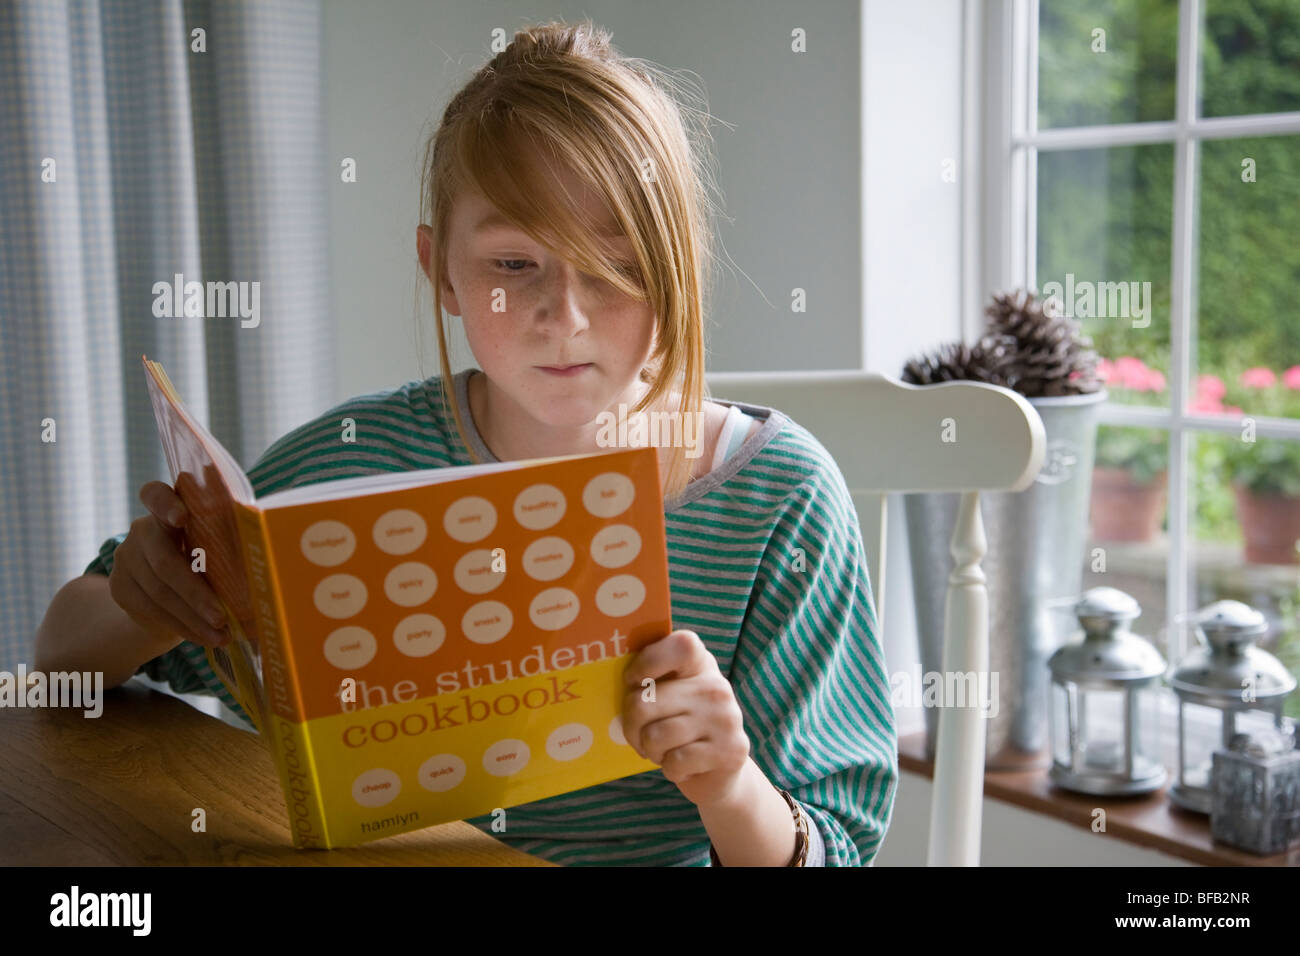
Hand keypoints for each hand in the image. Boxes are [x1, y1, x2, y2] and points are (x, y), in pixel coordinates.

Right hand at [108, 480, 230, 649]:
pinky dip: (183, 627)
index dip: (166, 503)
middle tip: (222, 617)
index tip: (182, 517)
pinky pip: (152, 611)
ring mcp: (125, 559)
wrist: (166, 592)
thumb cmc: (204, 559)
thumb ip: (226, 540)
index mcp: (167, 510)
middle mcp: (141, 531)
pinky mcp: (120, 588)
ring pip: (159, 593)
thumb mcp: (214, 545)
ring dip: (194, 619)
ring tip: (222, 636)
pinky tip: (205, 638)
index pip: (155, 495)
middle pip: (164, 561)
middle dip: (196, 593)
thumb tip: (264, 555)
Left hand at [621, 629, 750, 807]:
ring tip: (665, 751)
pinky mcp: (730, 750)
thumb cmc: (683, 728)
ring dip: (652, 751)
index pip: (680, 646)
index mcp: (700, 665)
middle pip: (645, 702)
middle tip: (641, 736)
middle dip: (632, 727)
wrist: (722, 770)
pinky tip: (684, 767)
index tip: (633, 681)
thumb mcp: (672, 697)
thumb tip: (604, 682)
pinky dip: (671, 770)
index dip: (649, 660)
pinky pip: (675, 762)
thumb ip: (651, 685)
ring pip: (655, 737)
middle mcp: (716, 687)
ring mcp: (725, 718)